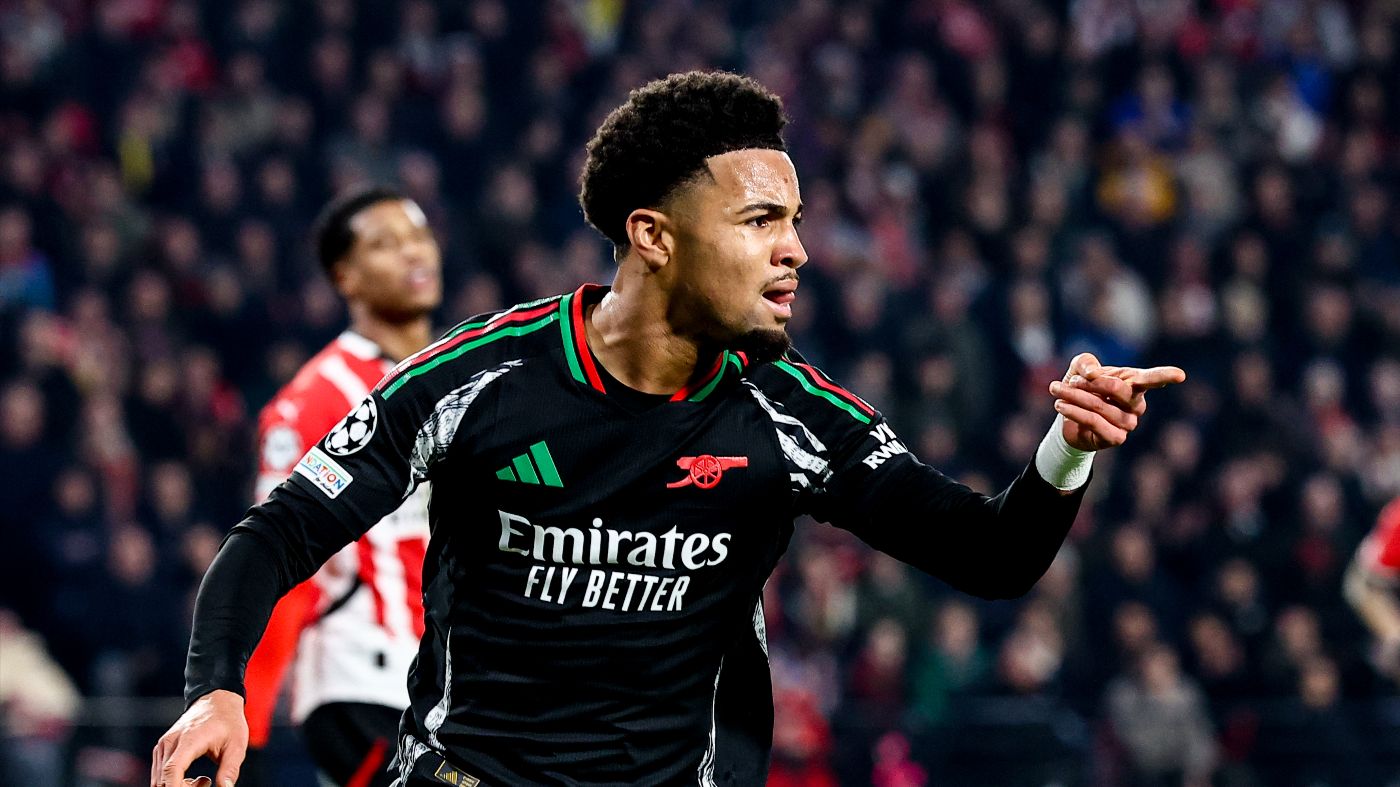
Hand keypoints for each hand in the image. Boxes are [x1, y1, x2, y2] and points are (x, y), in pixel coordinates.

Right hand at [151, 690, 246, 786]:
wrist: (217, 701)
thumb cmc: (229, 722)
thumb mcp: (237, 746)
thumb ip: (230, 770)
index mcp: (189, 739)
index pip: (172, 769)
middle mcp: (170, 742)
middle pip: (164, 779)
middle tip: (206, 783)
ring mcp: (163, 745)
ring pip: (159, 780)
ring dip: (178, 786)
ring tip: (202, 780)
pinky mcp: (161, 749)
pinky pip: (160, 774)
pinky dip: (172, 782)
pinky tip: (191, 778)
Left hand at [1047, 352, 1185, 451]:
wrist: (1068, 414)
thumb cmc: (1081, 386)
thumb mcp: (1080, 368)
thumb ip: (1085, 363)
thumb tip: (1092, 373)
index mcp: (1134, 383)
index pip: (1152, 378)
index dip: (1165, 376)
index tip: (1180, 375)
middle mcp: (1136, 404)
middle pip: (1119, 389)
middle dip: (1091, 382)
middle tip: (1070, 379)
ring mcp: (1128, 423)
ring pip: (1101, 406)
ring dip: (1075, 396)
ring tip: (1056, 389)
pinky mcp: (1115, 438)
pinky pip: (1094, 422)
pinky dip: (1074, 412)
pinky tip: (1060, 404)